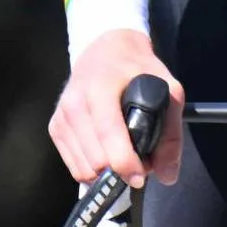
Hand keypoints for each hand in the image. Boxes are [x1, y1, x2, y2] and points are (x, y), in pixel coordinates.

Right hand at [50, 30, 180, 188]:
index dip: (125, 163)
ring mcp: (61, 116)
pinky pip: (73, 165)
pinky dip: (92, 169)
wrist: (105, 49)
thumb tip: (168, 176)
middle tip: (138, 161)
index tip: (141, 177)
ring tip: (122, 157)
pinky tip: (106, 154)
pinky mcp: (54, 126)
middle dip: (119, 171)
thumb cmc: (138, 70)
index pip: (108, 133)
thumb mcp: (168, 90)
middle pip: (95, 159)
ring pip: (82, 169)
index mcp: (101, 88)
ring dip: (106, 174)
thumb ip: (171, 134)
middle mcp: (75, 102)